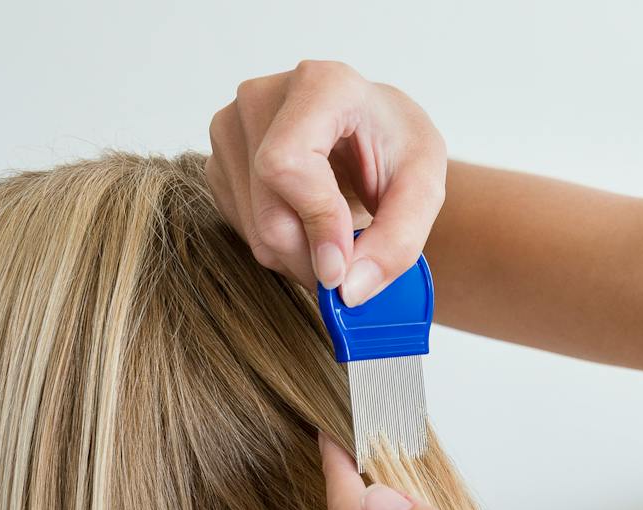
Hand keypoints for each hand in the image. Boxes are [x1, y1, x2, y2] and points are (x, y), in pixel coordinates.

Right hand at [206, 61, 447, 306]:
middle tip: (350, 272)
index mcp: (321, 85)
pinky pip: (243, 230)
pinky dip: (281, 249)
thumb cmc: (397, 148)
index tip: (343, 268)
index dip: (316, 223)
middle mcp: (263, 98)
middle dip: (313, 259)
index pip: (288, 165)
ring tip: (337, 243)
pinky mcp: (219, 162)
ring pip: (254, 231)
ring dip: (300, 259)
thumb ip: (397, 240)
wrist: (370, 134)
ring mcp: (232, 129)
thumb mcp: (423, 188)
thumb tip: (349, 290)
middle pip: (269, 210)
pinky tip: (309, 227)